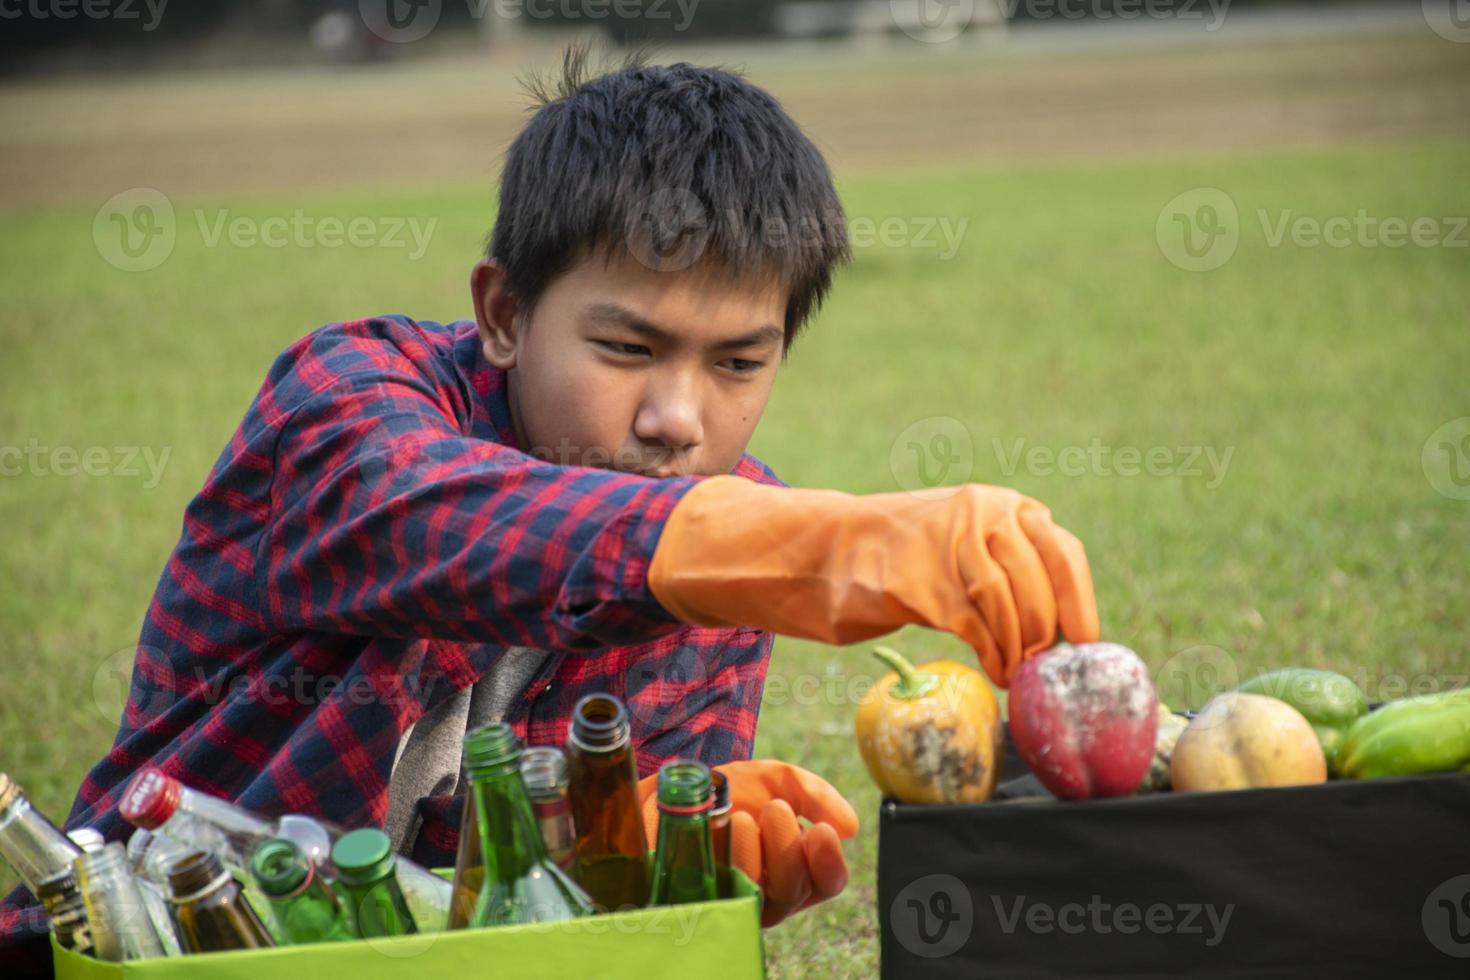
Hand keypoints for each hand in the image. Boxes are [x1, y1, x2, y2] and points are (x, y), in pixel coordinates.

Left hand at [638, 760, 857, 926]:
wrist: (675, 788)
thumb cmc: (730, 790)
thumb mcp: (775, 780)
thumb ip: (812, 795)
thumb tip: (849, 826)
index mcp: (796, 866)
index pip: (827, 881)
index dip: (829, 862)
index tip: (820, 830)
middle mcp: (769, 891)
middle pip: (794, 891)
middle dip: (787, 848)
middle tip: (775, 809)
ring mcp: (734, 900)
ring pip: (757, 897)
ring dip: (754, 853)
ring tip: (741, 817)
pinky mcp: (700, 902)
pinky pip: (719, 897)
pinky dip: (724, 865)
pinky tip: (719, 832)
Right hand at [649, 476, 1098, 686]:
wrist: (820, 550)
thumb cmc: (897, 557)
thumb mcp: (960, 543)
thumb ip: (1005, 563)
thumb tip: (1058, 618)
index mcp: (996, 505)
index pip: (1061, 552)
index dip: (1079, 601)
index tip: (1086, 640)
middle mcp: (981, 515)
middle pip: (1039, 585)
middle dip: (1046, 633)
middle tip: (1041, 667)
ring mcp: (951, 546)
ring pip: (1011, 607)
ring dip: (1019, 650)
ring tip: (1013, 672)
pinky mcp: (923, 583)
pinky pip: (978, 628)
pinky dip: (993, 656)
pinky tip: (993, 669)